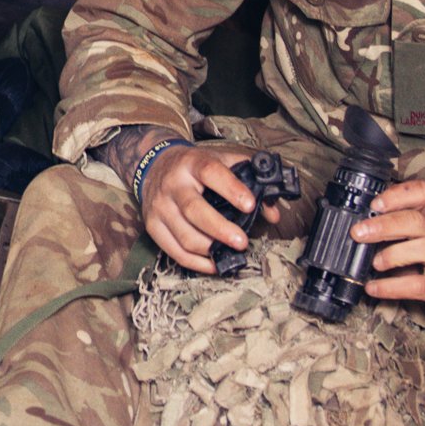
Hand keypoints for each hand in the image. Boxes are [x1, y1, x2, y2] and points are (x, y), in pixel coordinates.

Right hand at [140, 141, 285, 274]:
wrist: (154, 166)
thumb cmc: (194, 167)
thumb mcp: (220, 162)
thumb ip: (249, 180)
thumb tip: (272, 212)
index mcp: (191, 163)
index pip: (211, 172)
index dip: (231, 189)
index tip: (250, 205)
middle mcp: (172, 184)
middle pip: (194, 210)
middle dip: (220, 229)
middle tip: (242, 242)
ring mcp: (160, 206)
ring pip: (185, 235)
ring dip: (210, 249)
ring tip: (231, 252)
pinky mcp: (152, 225)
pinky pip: (174, 251)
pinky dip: (197, 263)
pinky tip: (214, 263)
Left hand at [351, 180, 424, 327]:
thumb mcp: (418, 238)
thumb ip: (394, 230)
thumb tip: (359, 228)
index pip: (423, 193)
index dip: (398, 195)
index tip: (374, 204)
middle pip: (418, 221)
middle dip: (385, 224)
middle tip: (359, 233)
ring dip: (394, 254)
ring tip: (375, 263)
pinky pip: (419, 285)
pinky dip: (392, 287)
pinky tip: (374, 288)